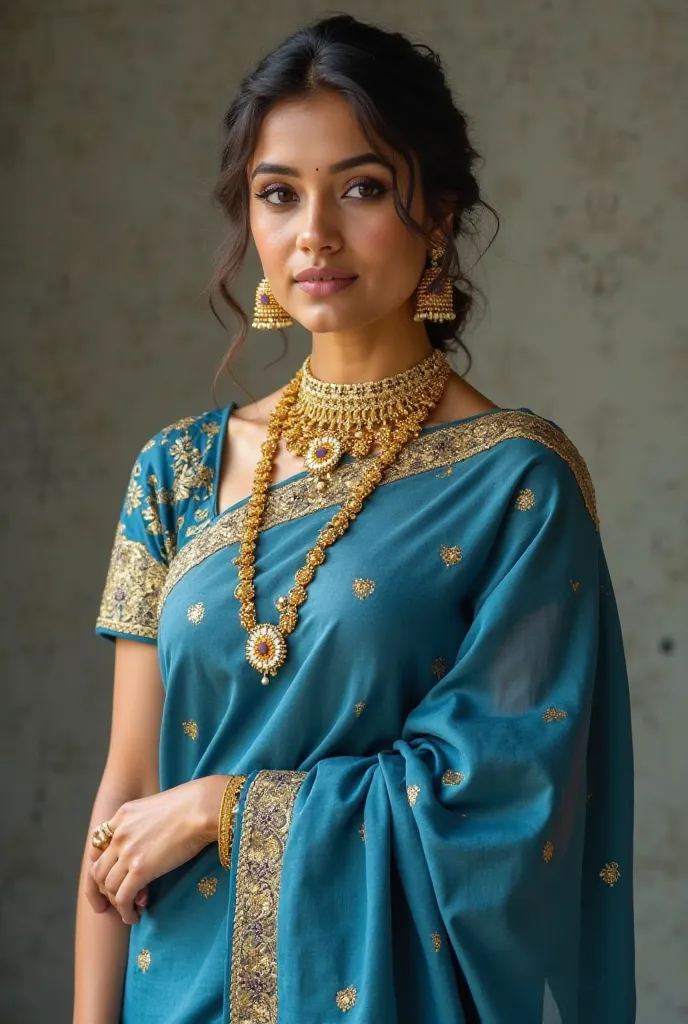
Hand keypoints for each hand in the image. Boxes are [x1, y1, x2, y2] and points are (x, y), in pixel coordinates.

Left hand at [88, 775, 227, 924]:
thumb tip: (152, 840)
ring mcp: (127, 852)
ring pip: (108, 887)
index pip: (97, 845)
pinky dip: (125, 912)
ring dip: (117, 903)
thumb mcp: (159, 806)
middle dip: (101, 891)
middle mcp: (119, 833)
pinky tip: (135, 916)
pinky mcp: (140, 869)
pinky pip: (122, 898)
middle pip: (97, 869)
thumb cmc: (192, 804)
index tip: (103, 881)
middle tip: (111, 903)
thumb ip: (146, 822)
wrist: (202, 807)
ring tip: (129, 911)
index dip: (99, 866)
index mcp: (123, 815)